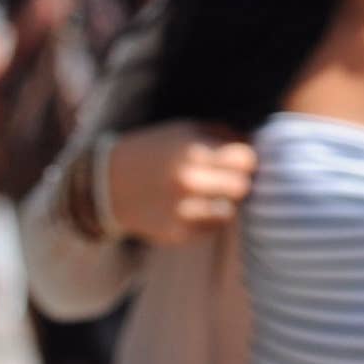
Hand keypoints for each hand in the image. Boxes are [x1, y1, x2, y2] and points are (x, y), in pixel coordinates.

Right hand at [104, 122, 256, 242]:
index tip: (238, 159)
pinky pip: (211, 228)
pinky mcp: (177, 234)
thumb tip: (256, 143)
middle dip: (236, 180)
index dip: (244, 158)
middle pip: (242, 186)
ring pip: (230, 211)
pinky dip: (207, 218)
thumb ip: (221, 134)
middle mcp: (188, 182)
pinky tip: (190, 207)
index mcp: (191, 152)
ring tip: (207, 193)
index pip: (246, 159)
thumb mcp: (183, 130)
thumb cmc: (153, 151)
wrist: (107, 184)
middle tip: (224, 177)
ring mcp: (182, 211)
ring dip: (223, 202)